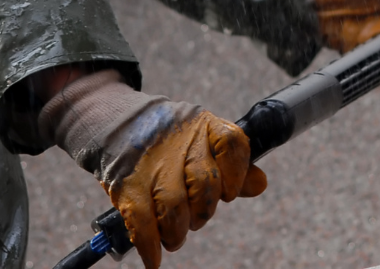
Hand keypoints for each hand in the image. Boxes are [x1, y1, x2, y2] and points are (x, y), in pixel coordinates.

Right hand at [38, 69, 265, 268]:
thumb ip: (231, 163)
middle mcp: (181, 142)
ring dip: (177, 232)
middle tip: (196, 218)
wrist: (118, 124)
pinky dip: (150, 246)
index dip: (236, 173)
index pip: (232, 144)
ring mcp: (153, 164)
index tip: (230, 193)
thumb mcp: (202, 138)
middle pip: (205, 184)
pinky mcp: (127, 184)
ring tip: (175, 235)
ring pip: (175, 207)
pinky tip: (154, 257)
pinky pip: (142, 222)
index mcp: (204, 127)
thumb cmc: (170, 138)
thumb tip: (260, 183)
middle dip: (203, 211)